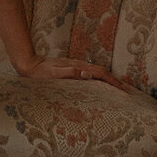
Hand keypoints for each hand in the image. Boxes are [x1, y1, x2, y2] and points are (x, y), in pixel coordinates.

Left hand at [15, 55, 130, 90]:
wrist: (29, 64)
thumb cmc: (40, 72)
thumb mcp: (53, 74)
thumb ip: (69, 73)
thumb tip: (86, 73)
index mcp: (78, 67)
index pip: (101, 74)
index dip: (113, 82)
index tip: (123, 90)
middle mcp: (79, 65)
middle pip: (103, 72)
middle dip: (115, 81)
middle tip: (126, 91)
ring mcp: (76, 66)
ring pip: (98, 72)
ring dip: (109, 80)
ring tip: (117, 89)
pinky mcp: (72, 69)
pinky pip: (91, 74)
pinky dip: (100, 79)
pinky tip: (99, 85)